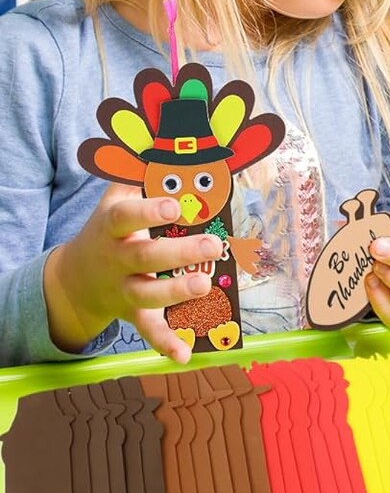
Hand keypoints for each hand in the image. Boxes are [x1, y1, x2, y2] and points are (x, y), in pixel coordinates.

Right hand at [43, 182, 228, 363]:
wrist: (74, 279)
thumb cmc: (110, 229)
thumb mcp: (115, 198)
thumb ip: (140, 171)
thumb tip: (167, 138)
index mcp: (113, 228)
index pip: (126, 217)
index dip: (148, 211)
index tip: (173, 206)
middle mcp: (116, 260)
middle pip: (145, 258)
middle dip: (178, 253)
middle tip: (213, 245)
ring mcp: (123, 290)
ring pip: (148, 296)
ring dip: (176, 293)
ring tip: (206, 286)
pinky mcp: (131, 314)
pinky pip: (148, 331)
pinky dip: (166, 344)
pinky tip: (185, 355)